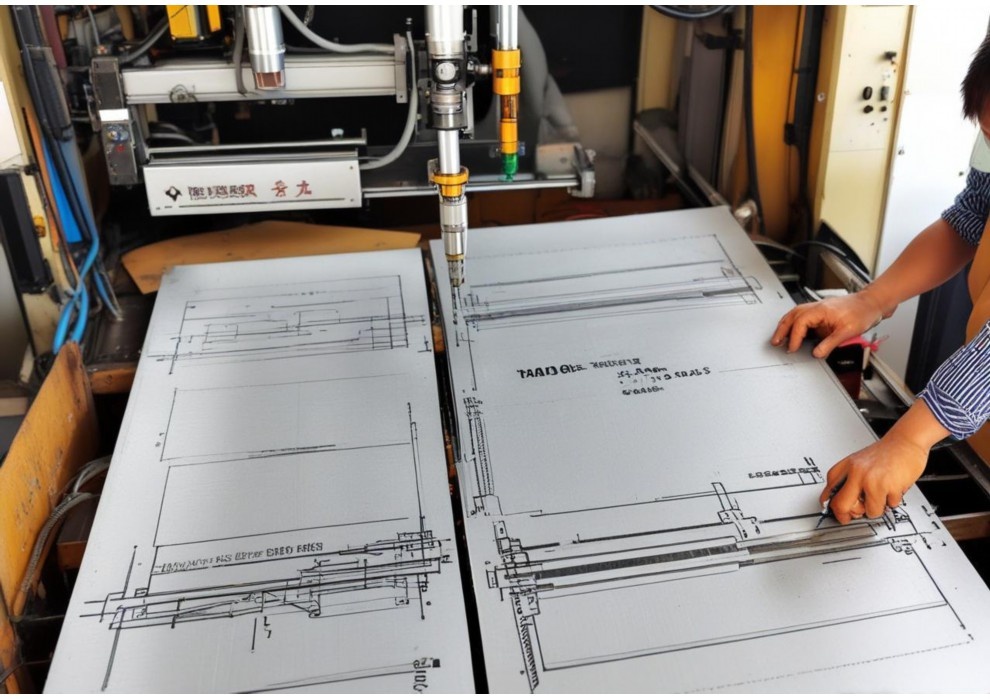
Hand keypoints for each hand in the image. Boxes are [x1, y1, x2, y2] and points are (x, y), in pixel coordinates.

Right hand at [771, 291, 890, 358]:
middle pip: (792, 316)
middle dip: (781, 330)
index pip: (800, 324)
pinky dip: (794, 322)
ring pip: (795, 314)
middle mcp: (817, 307)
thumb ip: (829, 343)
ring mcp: (819, 307)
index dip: (794, 337)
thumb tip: (816, 353)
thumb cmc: (862, 312)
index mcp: (821, 310)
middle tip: (775, 342)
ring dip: (785, 325)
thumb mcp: (847, 331)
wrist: (872, 303)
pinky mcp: (822, 311)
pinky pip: (802, 315)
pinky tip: (794, 330)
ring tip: (779, 337)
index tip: (792, 349)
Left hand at [818, 400, 947, 523]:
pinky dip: (893, 501)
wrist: (905, 442)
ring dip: (878, 508)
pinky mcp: (890, 486)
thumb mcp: (857, 463)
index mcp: (845, 467)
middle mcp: (856, 473)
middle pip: (841, 506)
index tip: (839, 514)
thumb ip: (847, 481)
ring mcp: (872, 480)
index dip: (835, 508)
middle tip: (858, 513)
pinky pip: (889, 506)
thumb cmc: (884, 453)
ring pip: (869, 512)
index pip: (829, 493)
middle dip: (850, 515)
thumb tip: (838, 503)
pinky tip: (893, 487)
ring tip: (882, 494)